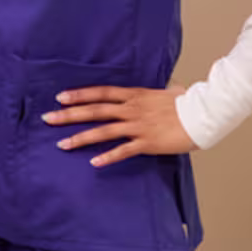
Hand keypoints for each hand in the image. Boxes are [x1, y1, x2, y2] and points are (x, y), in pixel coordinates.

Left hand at [43, 86, 196, 167]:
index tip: (60, 97)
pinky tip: (94, 162)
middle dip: (69, 114)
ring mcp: (137, 126)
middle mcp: (131, 109)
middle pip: (94, 110)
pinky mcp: (147, 142)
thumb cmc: (188, 103)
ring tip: (62, 144)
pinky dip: (108, 156)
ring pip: (103, 131)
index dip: (79, 95)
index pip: (100, 93)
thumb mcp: (168, 92)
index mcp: (134, 95)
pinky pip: (123, 151)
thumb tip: (168, 88)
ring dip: (81, 138)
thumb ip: (159, 92)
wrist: (203, 114)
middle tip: (48, 118)